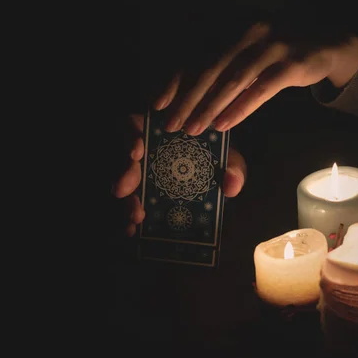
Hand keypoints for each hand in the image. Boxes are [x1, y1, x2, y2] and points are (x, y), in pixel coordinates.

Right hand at [112, 114, 246, 235]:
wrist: (218, 180)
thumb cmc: (220, 161)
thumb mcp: (230, 160)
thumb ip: (234, 168)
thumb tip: (231, 185)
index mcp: (162, 133)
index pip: (136, 126)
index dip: (131, 137)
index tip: (136, 152)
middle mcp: (146, 153)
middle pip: (125, 160)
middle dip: (125, 175)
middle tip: (123, 190)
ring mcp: (141, 178)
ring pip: (125, 187)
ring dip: (127, 202)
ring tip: (136, 218)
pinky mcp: (142, 200)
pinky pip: (131, 208)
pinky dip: (129, 220)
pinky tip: (133, 231)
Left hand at [154, 22, 357, 134]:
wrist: (324, 46)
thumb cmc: (277, 54)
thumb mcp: (246, 53)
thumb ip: (222, 68)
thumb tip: (190, 97)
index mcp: (231, 27)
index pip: (195, 54)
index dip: (174, 80)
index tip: (157, 104)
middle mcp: (247, 31)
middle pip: (209, 68)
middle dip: (187, 99)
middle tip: (171, 124)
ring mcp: (271, 46)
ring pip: (232, 80)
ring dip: (209, 107)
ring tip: (194, 129)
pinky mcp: (291, 64)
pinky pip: (260, 90)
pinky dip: (240, 108)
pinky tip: (225, 124)